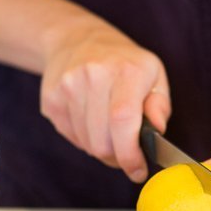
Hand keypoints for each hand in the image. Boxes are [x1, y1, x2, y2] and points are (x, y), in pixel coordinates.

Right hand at [40, 19, 170, 181]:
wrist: (76, 39)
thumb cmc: (123, 63)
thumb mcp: (153, 74)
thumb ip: (160, 106)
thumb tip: (156, 132)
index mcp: (125, 70)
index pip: (123, 121)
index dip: (129, 154)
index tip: (137, 170)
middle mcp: (93, 75)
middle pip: (102, 142)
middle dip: (117, 157)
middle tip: (126, 151)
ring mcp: (67, 87)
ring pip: (87, 144)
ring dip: (100, 147)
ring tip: (107, 128)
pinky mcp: (51, 100)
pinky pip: (71, 137)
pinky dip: (84, 138)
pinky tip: (90, 119)